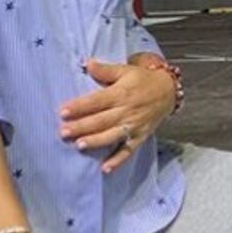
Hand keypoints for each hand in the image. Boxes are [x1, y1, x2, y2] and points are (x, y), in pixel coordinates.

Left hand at [58, 57, 176, 172]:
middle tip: (63, 132)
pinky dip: (117, 161)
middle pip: (101, 120)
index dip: (80, 106)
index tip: (63, 112)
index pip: (96, 101)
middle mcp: (126, 111)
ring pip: (112, 135)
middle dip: (82, 126)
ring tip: (79, 145)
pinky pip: (128, 151)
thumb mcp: (125, 70)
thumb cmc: (142, 80)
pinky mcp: (140, 137)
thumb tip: (87, 63)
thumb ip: (105, 70)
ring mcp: (133, 126)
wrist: (168, 91)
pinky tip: (105, 168)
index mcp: (120, 93)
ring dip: (96, 141)